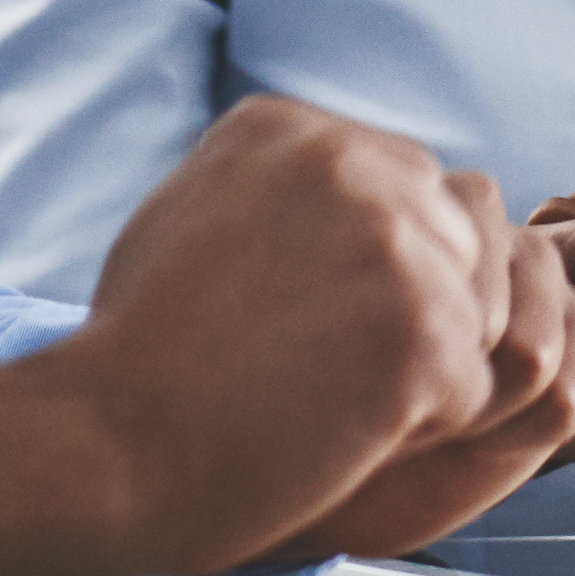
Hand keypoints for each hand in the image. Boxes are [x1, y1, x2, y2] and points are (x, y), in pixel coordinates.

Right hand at [0, 98, 574, 575]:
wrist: (104, 451)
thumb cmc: (140, 355)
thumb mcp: (194, 210)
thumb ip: (281, 179)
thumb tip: (361, 167)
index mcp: (289, 124)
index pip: (402, 189)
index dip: (360, 278)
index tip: (279, 319)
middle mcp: (350, 159)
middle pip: (451, 245)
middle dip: (403, 317)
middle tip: (302, 367)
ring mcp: (393, 241)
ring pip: (469, 317)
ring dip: (413, 374)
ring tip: (315, 394)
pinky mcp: (425, 329)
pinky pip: (470, 390)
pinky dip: (415, 431)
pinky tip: (330, 433)